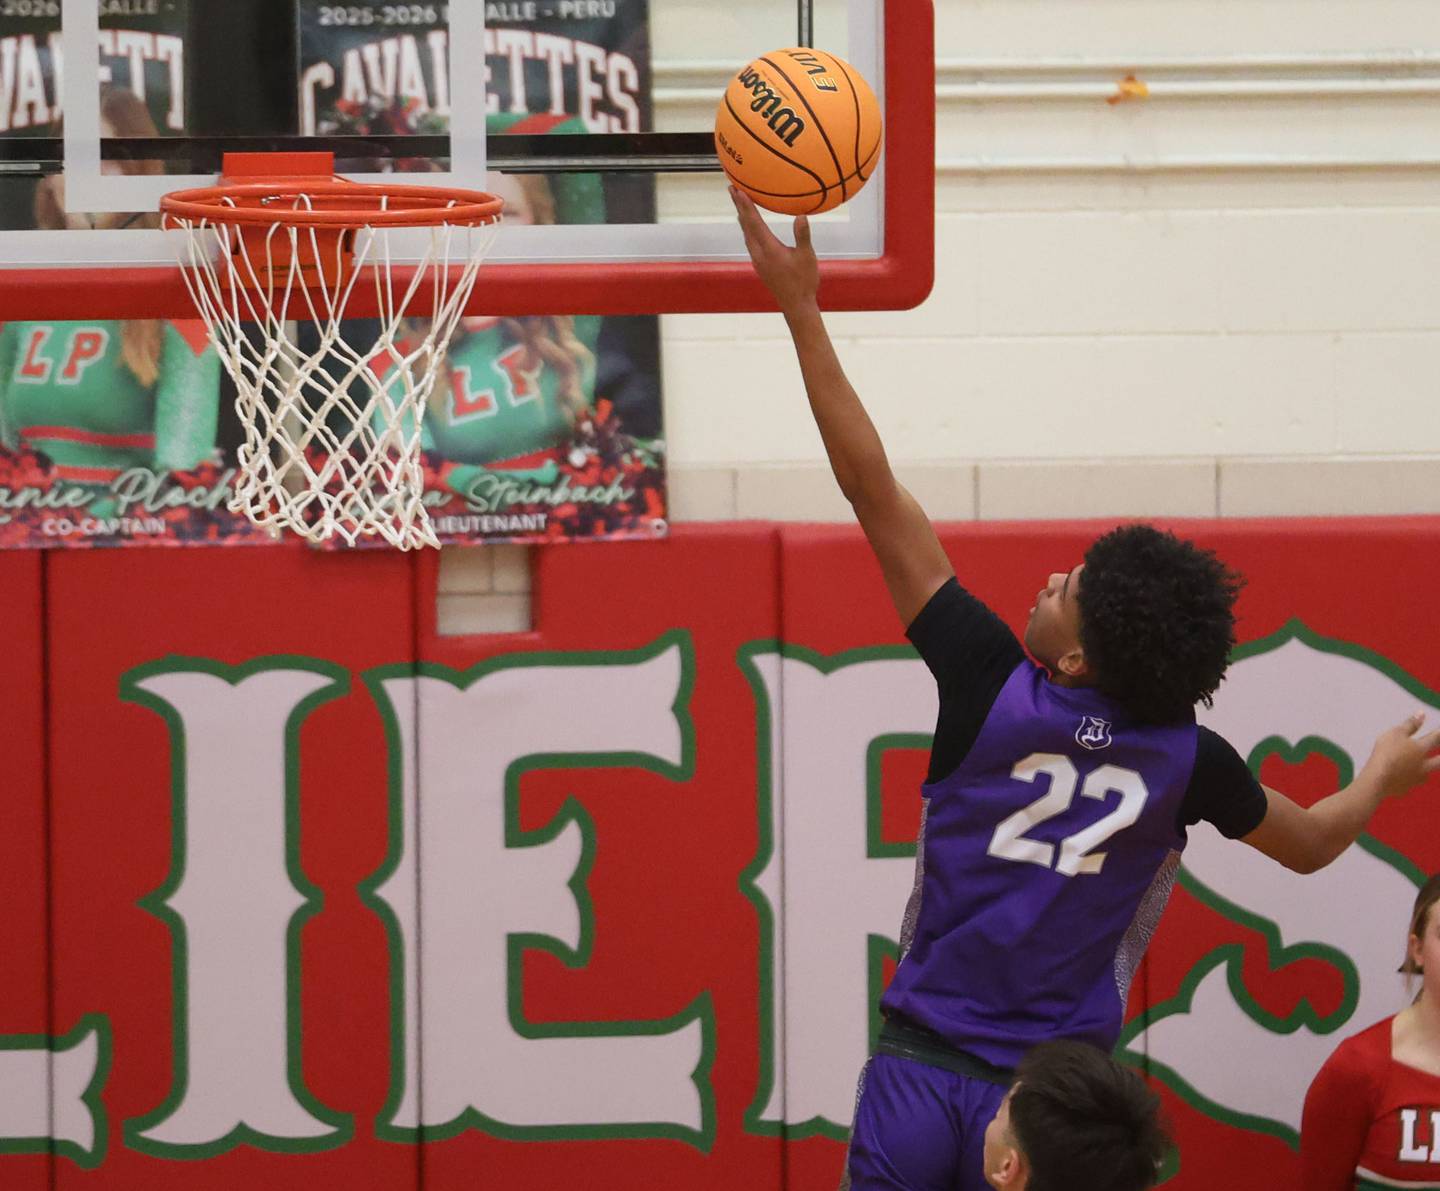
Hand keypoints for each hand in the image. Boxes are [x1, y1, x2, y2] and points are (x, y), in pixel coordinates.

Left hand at [730, 186, 818, 312]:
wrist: (796, 305)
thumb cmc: (804, 281)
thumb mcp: (807, 257)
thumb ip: (803, 236)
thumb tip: (801, 216)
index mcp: (769, 249)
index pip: (754, 222)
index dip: (745, 205)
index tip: (737, 190)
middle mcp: (759, 253)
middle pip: (745, 225)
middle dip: (738, 205)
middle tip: (731, 188)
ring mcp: (757, 260)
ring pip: (746, 233)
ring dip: (742, 216)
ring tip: (738, 203)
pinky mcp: (760, 265)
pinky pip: (750, 241)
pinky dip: (748, 228)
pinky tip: (750, 226)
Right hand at [1364, 713, 1439, 798]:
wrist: (1378, 779)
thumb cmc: (1387, 752)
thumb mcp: (1395, 733)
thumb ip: (1410, 724)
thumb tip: (1422, 713)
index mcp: (1421, 749)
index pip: (1435, 739)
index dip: (1439, 734)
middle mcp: (1423, 765)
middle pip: (1439, 762)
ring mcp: (1415, 778)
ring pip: (1426, 775)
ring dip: (1427, 771)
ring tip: (1426, 770)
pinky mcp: (1404, 788)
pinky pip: (1409, 783)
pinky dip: (1408, 781)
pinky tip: (1403, 781)